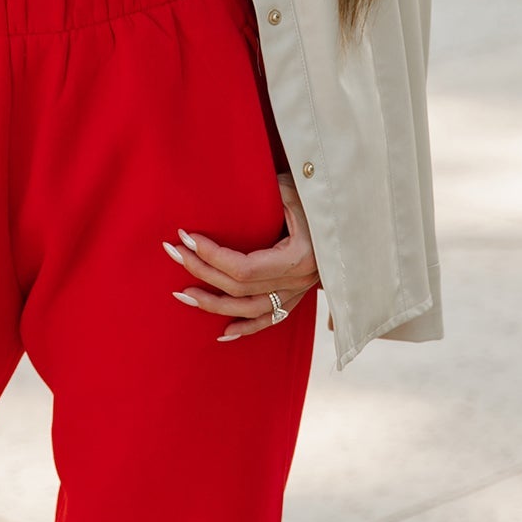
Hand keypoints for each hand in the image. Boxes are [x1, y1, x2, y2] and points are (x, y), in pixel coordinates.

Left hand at [162, 173, 320, 342]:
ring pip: (251, 310)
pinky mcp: (299, 295)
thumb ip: (265, 194)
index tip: (186, 237)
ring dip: (214, 304)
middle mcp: (300, 280)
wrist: (348, 209)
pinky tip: (223, 334)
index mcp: (299, 256)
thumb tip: (224, 193)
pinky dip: (246, 329)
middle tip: (173, 252)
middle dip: (202, 270)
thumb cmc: (317, 192)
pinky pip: (271, 320)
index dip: (211, 255)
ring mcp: (300, 291)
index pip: (243, 267)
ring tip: (183, 294)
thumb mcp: (291, 188)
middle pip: (240, 287)